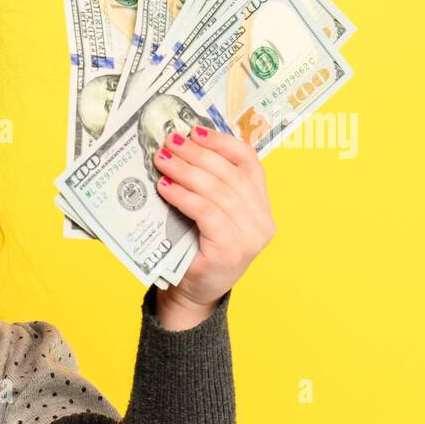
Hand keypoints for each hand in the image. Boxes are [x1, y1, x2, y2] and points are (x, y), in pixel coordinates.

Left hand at [152, 125, 275, 315]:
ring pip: (217, 191)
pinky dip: (184, 196)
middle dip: (197, 154)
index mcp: (261, 206)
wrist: (192, 293)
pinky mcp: (230, 250)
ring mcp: (250, 237)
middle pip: (229, 174)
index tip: (195, 130)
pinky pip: (206, 213)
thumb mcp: (208, 214)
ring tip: (162, 159)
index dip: (222, 142)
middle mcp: (262, 220)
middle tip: (169, 141)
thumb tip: (182, 144)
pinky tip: (164, 187)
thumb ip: (208, 186)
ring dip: (186, 171)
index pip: (249, 163)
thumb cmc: (195, 249)